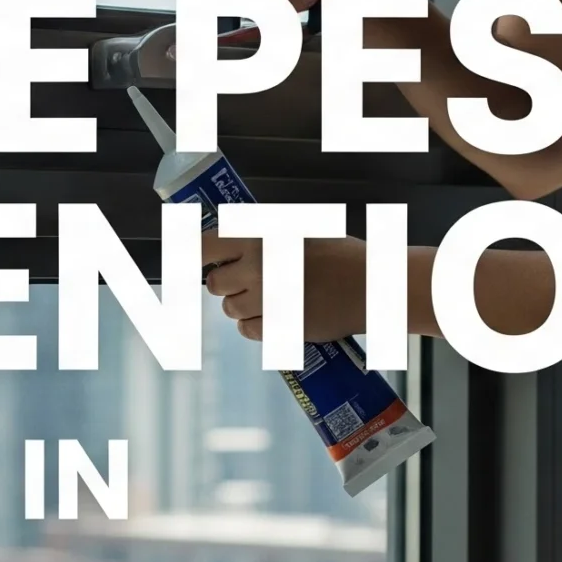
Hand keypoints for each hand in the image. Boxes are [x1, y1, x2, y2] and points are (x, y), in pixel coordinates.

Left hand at [200, 227, 369, 343]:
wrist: (371, 285)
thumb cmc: (339, 255)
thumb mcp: (298, 230)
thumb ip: (262, 236)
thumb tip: (230, 242)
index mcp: (260, 238)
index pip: (205, 246)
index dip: (193, 255)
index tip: (190, 260)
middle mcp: (258, 268)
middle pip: (215, 284)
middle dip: (226, 284)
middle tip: (245, 280)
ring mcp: (267, 300)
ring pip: (231, 310)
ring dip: (242, 306)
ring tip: (267, 298)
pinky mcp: (279, 327)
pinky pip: (248, 331)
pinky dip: (256, 326)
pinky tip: (273, 315)